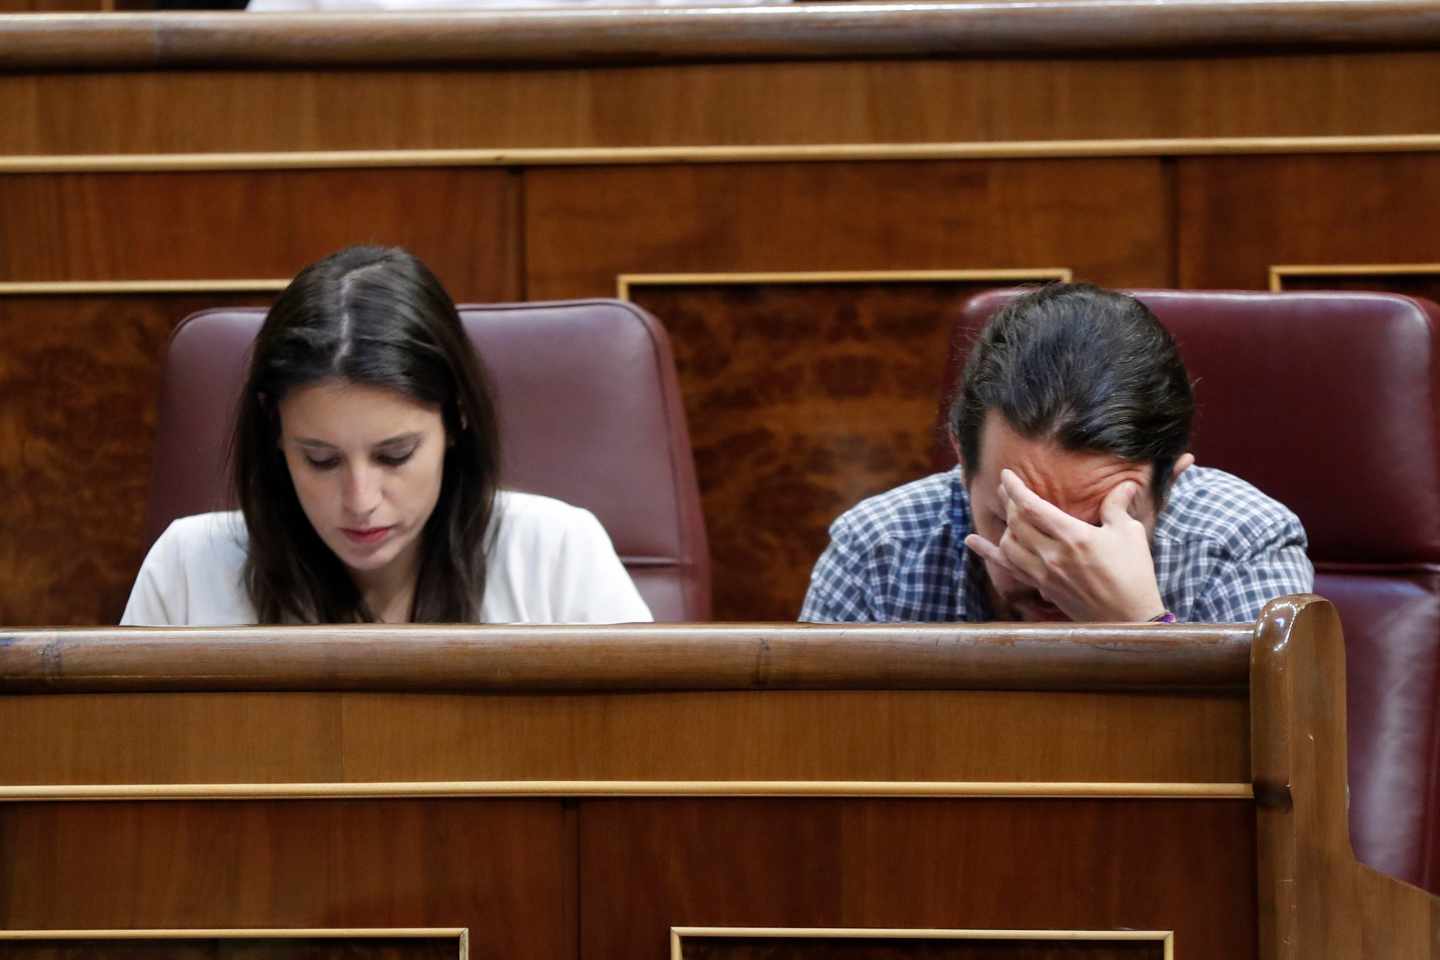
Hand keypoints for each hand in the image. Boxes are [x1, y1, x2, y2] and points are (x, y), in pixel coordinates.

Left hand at [964, 469, 1166, 621]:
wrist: (1129, 619)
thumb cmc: (1134, 574)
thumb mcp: (1129, 534)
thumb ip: (1118, 506)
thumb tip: (1124, 484)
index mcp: (1073, 536)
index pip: (1031, 506)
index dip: (1015, 488)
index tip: (1006, 474)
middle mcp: (1052, 555)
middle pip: (1016, 523)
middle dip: (1009, 502)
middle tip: (1008, 490)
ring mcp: (1043, 574)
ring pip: (1008, 544)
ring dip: (1005, 525)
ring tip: (1010, 513)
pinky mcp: (1041, 588)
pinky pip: (1007, 568)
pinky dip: (988, 553)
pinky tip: (972, 541)